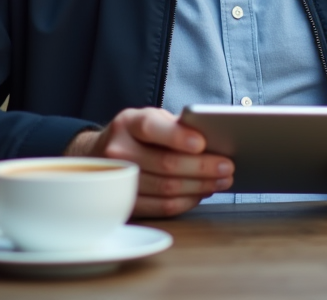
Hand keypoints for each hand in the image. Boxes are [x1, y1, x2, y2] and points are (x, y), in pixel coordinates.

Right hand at [65, 107, 233, 217]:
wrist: (99, 155)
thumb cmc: (138, 135)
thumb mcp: (151, 119)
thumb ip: (176, 126)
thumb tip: (214, 138)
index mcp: (129, 123)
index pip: (152, 128)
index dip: (178, 137)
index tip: (202, 143)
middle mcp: (118, 150)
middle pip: (165, 163)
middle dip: (202, 167)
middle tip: (227, 167)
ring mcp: (118, 180)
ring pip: (166, 188)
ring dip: (200, 187)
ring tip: (222, 181)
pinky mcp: (124, 202)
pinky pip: (161, 207)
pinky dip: (187, 202)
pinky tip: (201, 193)